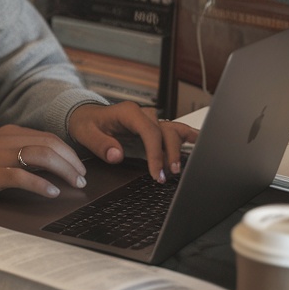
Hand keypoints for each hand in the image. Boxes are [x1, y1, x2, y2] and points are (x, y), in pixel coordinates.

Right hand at [0, 125, 86, 204]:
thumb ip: (20, 153)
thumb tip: (52, 166)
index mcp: (10, 132)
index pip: (48, 137)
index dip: (68, 152)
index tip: (79, 167)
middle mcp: (6, 140)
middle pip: (49, 144)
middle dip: (71, 161)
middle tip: (82, 178)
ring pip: (41, 156)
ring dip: (63, 171)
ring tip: (74, 184)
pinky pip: (22, 176)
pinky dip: (41, 184)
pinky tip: (51, 192)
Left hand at [67, 102, 197, 183]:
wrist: (86, 117)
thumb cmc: (87, 124)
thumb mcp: (86, 133)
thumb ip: (101, 144)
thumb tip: (117, 154)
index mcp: (129, 113)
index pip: (150, 131)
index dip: (156, 153)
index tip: (156, 173)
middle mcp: (143, 115)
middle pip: (165, 131)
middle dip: (169, 154)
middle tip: (166, 176)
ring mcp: (150, 121)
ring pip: (173, 131)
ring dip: (179, 149)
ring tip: (180, 168)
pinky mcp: (154, 129)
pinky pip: (174, 130)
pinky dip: (189, 135)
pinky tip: (202, 141)